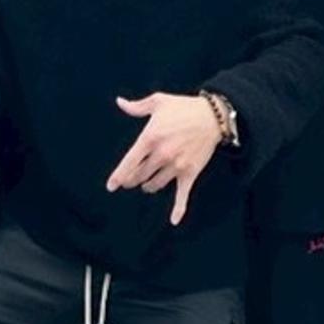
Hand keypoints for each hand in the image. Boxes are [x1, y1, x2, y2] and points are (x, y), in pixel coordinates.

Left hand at [105, 93, 223, 224]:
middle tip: (129, 181)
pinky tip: (174, 221)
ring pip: (155, 184)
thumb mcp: (158, 102)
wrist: (213, 117)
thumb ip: (136, 106)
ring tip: (146, 185)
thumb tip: (119, 102)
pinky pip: (183, 195)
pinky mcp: (190, 173)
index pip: (129, 162)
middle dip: (132, 179)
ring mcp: (176, 165)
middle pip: (140, 175)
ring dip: (148, 186)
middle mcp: (161, 154)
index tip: (111, 186)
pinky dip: (178, 209)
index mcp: (150, 138)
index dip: (118, 176)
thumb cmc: (183, 107)